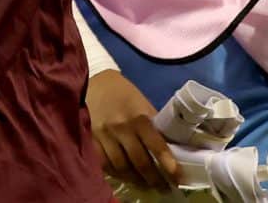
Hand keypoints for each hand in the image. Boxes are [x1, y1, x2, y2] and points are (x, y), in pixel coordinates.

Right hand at [87, 69, 178, 190]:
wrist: (93, 80)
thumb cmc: (123, 92)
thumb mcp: (142, 103)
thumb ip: (153, 125)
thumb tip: (170, 147)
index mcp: (139, 117)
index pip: (157, 146)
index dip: (168, 164)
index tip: (177, 178)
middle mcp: (121, 127)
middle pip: (140, 162)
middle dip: (154, 179)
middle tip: (163, 187)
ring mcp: (103, 135)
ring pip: (121, 166)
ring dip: (136, 180)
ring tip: (145, 185)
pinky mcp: (90, 138)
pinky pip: (104, 163)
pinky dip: (116, 173)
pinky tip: (124, 175)